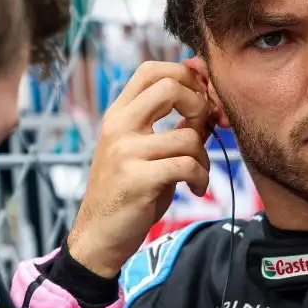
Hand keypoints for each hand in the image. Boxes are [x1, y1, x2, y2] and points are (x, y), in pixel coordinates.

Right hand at [66, 60, 212, 277]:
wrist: (99, 236)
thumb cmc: (128, 193)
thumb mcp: (144, 153)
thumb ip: (170, 127)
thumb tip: (208, 103)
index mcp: (118, 115)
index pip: (151, 70)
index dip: (184, 74)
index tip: (201, 96)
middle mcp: (118, 126)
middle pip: (170, 87)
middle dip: (199, 105)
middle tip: (204, 131)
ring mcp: (125, 152)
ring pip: (188, 136)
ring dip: (204, 158)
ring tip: (197, 175)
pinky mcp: (138, 179)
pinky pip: (187, 165)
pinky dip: (201, 179)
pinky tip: (195, 189)